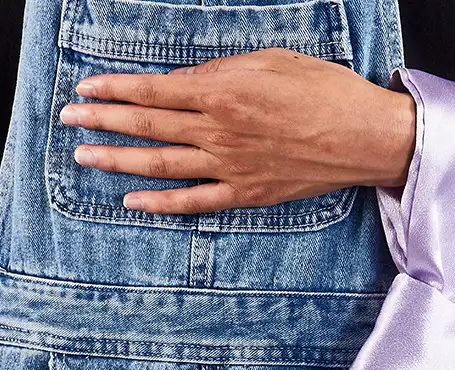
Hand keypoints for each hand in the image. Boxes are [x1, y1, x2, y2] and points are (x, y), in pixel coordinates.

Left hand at [58, 48, 416, 214]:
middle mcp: (219, 131)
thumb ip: (222, 71)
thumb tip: (188, 82)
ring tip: (86, 158)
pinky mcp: (248, 193)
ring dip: (119, 160)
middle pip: (148, 125)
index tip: (86, 88)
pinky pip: (196, 202)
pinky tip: (134, 202)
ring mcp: (231, 166)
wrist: (364, 136)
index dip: (115, 88)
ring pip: (163, 164)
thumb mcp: (271, 61)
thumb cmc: (325, 91)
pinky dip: (162, 203)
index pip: (153, 90)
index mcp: (223, 91)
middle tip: (70, 119)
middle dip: (103, 120)